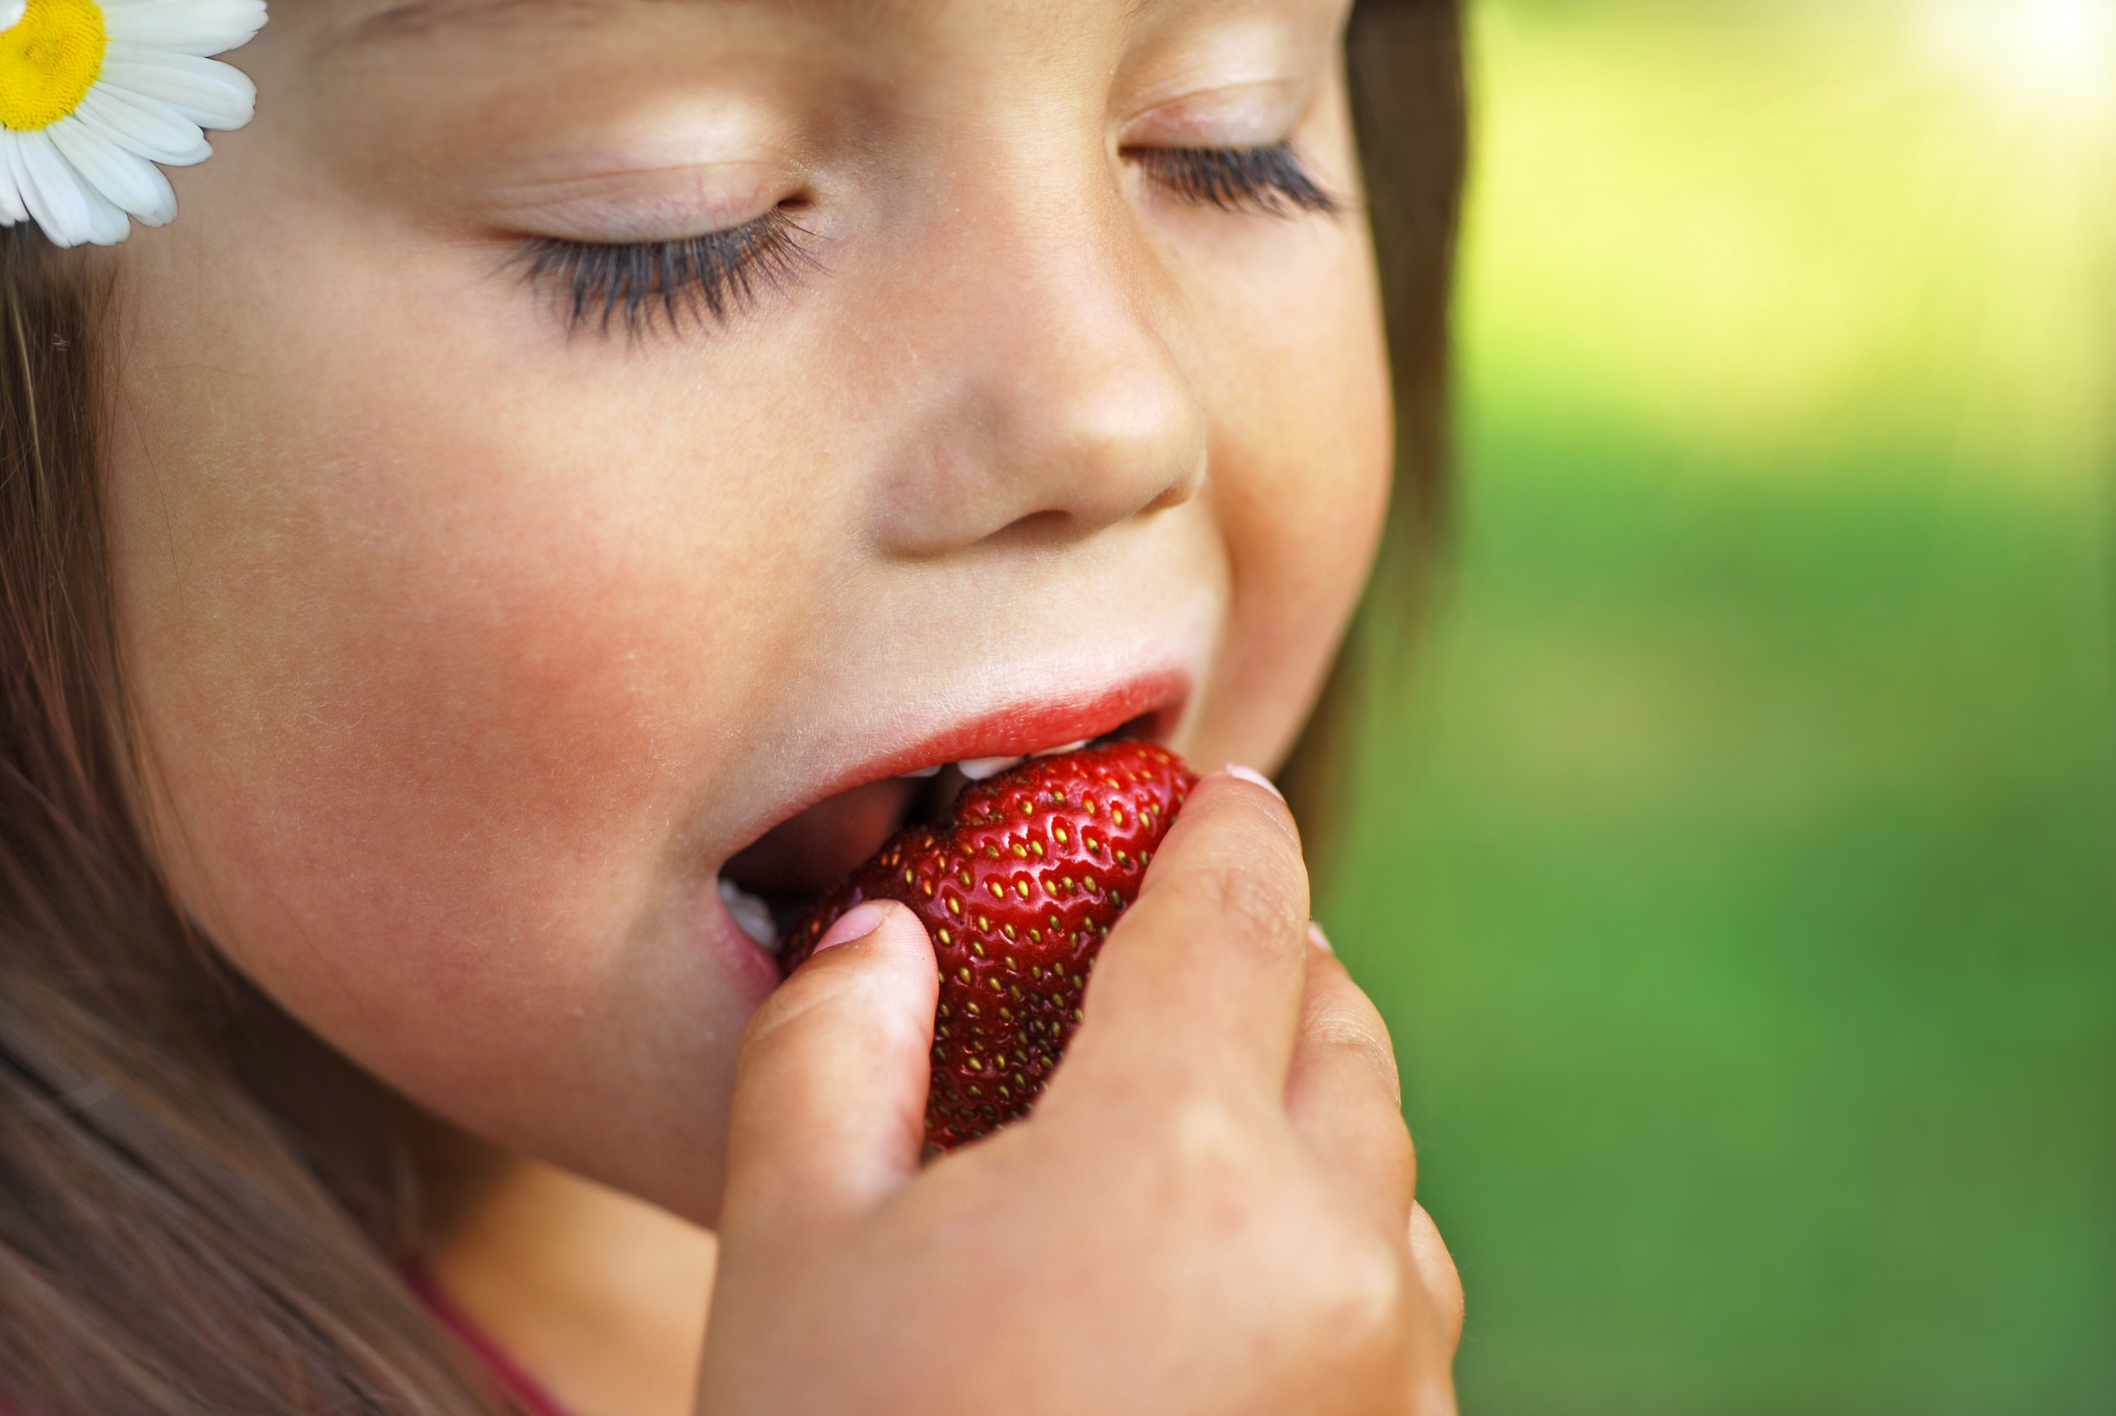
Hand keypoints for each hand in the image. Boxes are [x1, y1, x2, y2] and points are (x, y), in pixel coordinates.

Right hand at [697, 769, 1462, 1414]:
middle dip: (1273, 961)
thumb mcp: (792, 1252)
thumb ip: (831, 1045)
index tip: (1214, 789)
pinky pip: (1395, 1301)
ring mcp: (1392, 1382)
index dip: (1223, 830)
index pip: (1232, 917)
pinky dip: (1334, 1242)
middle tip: (1184, 949)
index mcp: (1184, 1157)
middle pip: (1342, 1028)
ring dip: (1313, 1106)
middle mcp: (1336, 1254)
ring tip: (1198, 1115)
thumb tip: (877, 928)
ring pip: (1387, 1170)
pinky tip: (1227, 1285)